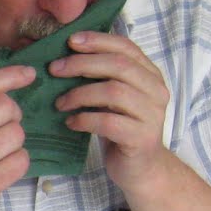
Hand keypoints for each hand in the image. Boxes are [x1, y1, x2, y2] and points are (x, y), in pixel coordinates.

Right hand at [0, 65, 33, 210]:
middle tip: (3, 127)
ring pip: (17, 134)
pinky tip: (2, 167)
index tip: (29, 74)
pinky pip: (21, 161)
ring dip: (14, 141)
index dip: (10, 76)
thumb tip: (1, 91)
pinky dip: (17, 161)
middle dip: (12, 115)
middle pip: (5, 107)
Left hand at [50, 31, 168, 187]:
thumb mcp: (113, 99)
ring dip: (80, 94)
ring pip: (113, 92)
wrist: (141, 169)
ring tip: (60, 103)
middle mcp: (156, 91)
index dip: (98, 41)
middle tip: (55, 70)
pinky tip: (71, 123)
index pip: (126, 48)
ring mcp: (152, 115)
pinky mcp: (141, 138)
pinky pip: (108, 121)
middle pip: (119, 66)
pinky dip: (84, 119)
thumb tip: (65, 56)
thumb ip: (102, 77)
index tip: (70, 41)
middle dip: (82, 64)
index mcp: (150, 76)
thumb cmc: (121, 129)